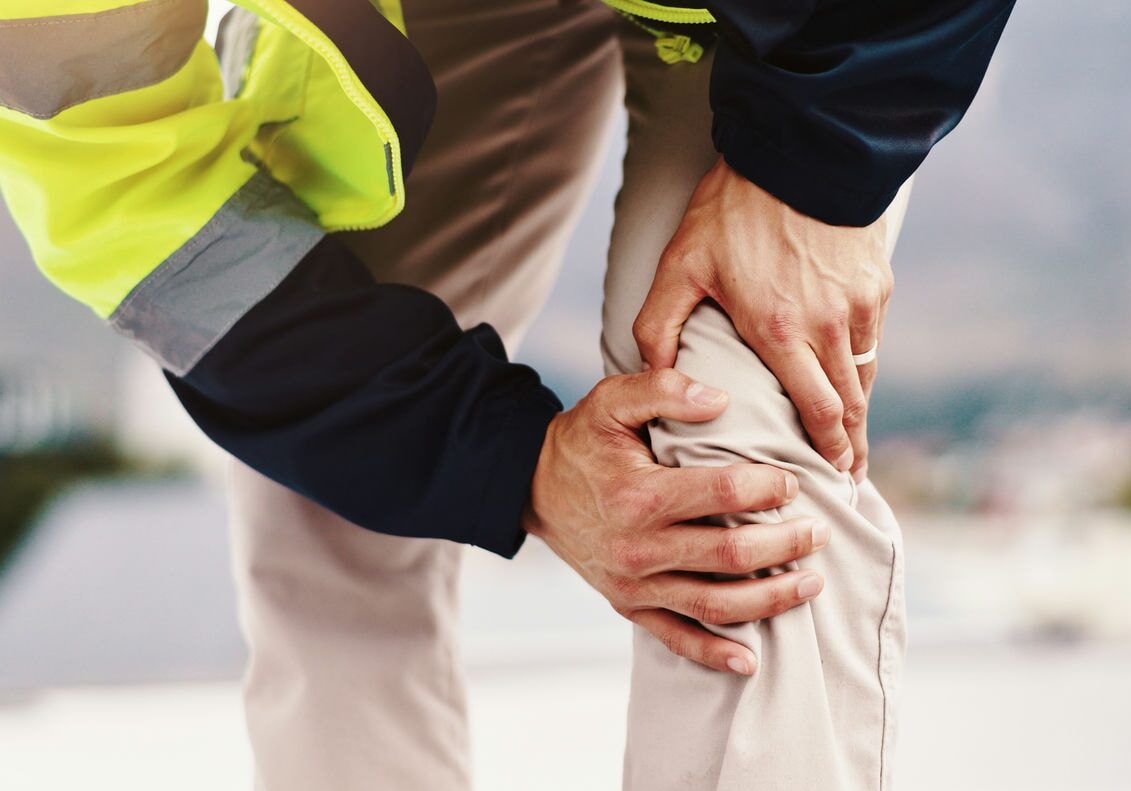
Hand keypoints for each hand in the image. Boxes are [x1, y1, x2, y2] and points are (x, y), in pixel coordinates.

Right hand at [523, 368, 829, 674]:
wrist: (533, 488)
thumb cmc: (582, 441)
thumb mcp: (611, 399)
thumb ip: (663, 388)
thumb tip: (719, 399)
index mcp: (638, 495)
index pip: (722, 492)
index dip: (767, 486)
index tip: (793, 481)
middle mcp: (638, 547)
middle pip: (731, 553)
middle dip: (786, 544)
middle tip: (819, 532)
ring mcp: (634, 584)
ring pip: (716, 602)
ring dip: (771, 598)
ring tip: (812, 583)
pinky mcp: (629, 606)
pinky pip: (677, 638)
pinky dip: (715, 653)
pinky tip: (751, 660)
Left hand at [633, 158, 892, 481]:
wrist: (798, 149)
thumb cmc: (733, 209)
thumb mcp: (680, 264)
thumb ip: (659, 326)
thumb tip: (652, 375)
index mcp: (781, 330)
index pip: (817, 411)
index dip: (830, 450)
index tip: (835, 477)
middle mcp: (830, 325)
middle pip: (850, 404)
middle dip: (852, 444)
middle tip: (851, 474)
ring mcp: (860, 303)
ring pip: (864, 373)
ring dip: (860, 408)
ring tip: (854, 436)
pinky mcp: (877, 281)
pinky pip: (872, 338)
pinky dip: (863, 365)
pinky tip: (852, 377)